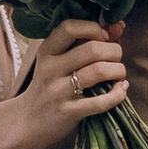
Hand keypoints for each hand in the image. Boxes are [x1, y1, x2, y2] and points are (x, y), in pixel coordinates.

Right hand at [0, 22, 129, 148]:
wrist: (27, 122)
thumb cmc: (48, 86)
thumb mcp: (58, 61)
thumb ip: (86, 42)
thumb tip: (118, 26)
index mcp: (47, 51)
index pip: (70, 27)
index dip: (93, 28)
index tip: (104, 37)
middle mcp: (51, 69)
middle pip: (92, 49)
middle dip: (114, 51)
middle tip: (115, 59)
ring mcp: (59, 92)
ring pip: (98, 71)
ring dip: (118, 70)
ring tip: (118, 75)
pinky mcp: (68, 112)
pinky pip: (100, 102)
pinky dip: (117, 94)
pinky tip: (120, 90)